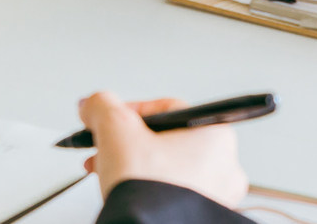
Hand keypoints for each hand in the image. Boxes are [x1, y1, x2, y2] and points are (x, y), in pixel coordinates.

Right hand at [78, 93, 247, 207]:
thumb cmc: (148, 188)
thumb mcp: (116, 130)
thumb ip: (102, 106)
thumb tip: (92, 104)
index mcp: (215, 134)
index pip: (166, 110)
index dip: (129, 112)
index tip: (109, 120)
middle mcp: (224, 165)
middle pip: (164, 140)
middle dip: (127, 143)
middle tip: (105, 148)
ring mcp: (217, 195)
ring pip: (166, 168)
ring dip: (132, 165)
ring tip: (108, 172)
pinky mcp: (201, 217)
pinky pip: (171, 193)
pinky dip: (147, 189)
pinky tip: (124, 192)